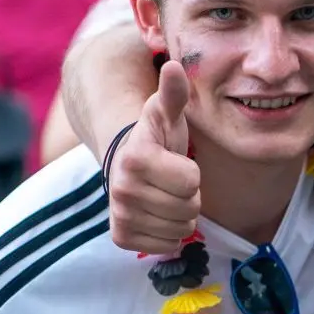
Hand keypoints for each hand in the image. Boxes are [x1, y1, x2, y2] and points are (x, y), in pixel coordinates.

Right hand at [110, 60, 201, 254]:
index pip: (192, 181)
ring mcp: (120, 215)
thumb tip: (175, 66)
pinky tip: (157, 213)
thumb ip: (174, 93)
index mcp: (136, 158)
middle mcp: (121, 189)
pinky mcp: (121, 236)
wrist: (127, 163)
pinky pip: (166, 246)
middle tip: (172, 181)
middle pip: (189, 208)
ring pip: (181, 230)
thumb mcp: (168, 114)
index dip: (193, 173)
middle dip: (188, 196)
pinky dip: (169, 233)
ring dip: (181, 215)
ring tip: (165, 195)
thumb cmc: (157, 138)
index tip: (177, 163)